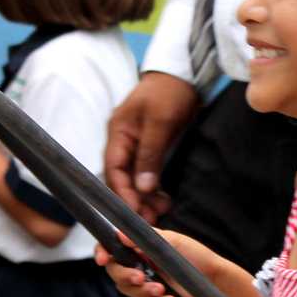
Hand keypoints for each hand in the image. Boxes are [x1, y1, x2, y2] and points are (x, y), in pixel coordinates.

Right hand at [95, 230, 227, 296]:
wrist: (214, 281)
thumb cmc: (196, 256)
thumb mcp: (173, 241)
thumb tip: (119, 233)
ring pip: (127, 289)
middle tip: (141, 278)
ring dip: (143, 292)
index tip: (102, 260)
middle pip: (115, 271)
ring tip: (162, 290)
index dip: (101, 252)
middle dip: (125, 276)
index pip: (111, 246)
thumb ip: (146, 237)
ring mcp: (145, 281)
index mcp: (139, 245)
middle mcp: (138, 262)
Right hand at [104, 72, 197, 222]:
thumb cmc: (169, 93)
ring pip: (134, 180)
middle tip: (150, 220)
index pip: (113, 169)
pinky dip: (153, 189)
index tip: (133, 213)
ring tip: (160, 214)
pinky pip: (145, 175)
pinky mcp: (148, 150)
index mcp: (118, 133)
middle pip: (121, 179)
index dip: (121, 193)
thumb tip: (142, 187)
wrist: (183, 76)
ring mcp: (135, 147)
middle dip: (133, 201)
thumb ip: (150, 154)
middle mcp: (122, 143)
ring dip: (144, 198)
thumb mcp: (160, 122)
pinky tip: (163, 201)